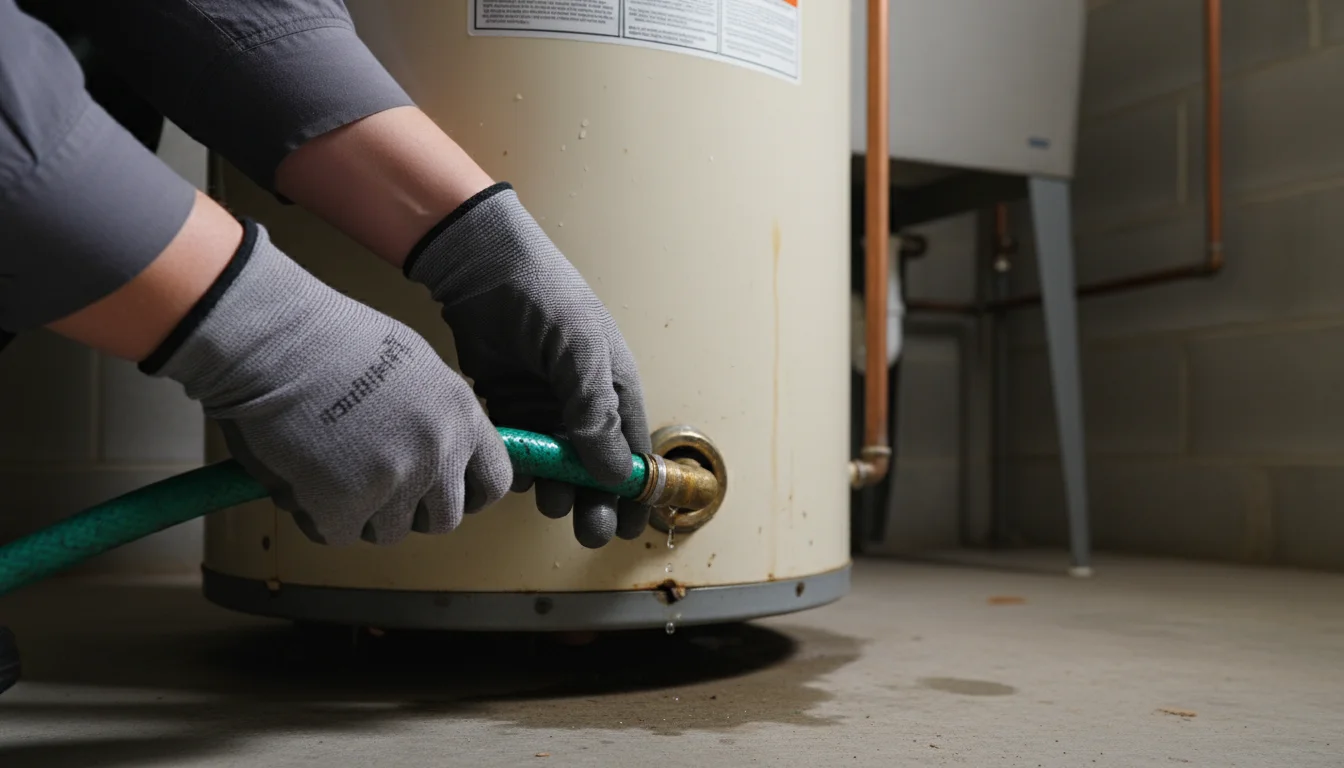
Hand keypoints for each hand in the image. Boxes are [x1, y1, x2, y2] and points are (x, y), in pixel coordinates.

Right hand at [145, 220, 511, 544]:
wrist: (275, 340)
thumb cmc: (330, 340)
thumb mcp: (414, 367)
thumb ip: (437, 416)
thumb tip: (441, 455)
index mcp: (460, 413)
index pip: (493, 481)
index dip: (467, 495)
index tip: (442, 495)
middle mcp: (438, 450)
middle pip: (443, 519)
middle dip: (409, 511)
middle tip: (372, 483)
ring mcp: (394, 481)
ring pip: (388, 532)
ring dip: (359, 512)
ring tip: (329, 465)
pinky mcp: (345, 505)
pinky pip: (337, 534)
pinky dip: (316, 515)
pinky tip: (302, 473)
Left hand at [406, 183, 650, 547]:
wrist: (484, 268)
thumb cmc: (547, 298)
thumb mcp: (582, 353)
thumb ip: (596, 414)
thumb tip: (615, 474)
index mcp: (615, 388)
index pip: (633, 453)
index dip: (635, 494)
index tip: (632, 528)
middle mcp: (583, 402)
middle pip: (595, 469)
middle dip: (595, 504)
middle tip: (589, 533)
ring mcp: (544, 405)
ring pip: (556, 465)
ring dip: (556, 488)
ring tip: (550, 501)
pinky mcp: (507, 404)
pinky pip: (519, 449)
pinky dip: (520, 465)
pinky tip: (516, 471)